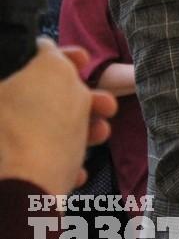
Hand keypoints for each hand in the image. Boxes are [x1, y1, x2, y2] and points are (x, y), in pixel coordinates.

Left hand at [0, 39, 116, 193]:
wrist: (29, 192)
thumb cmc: (47, 126)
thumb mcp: (56, 74)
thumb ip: (54, 57)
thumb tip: (46, 47)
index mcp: (4, 90)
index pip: (35, 62)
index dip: (65, 58)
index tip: (89, 61)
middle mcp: (2, 116)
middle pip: (46, 99)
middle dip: (84, 100)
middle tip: (108, 107)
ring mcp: (5, 149)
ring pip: (49, 130)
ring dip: (82, 129)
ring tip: (101, 136)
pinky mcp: (13, 178)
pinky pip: (43, 161)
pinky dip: (64, 160)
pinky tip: (77, 168)